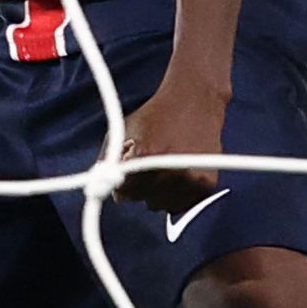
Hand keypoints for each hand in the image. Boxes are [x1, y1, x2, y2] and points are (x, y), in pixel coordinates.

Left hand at [118, 80, 228, 215]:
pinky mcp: (206, 184)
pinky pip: (181, 205)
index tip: (129, 172)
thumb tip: (99, 184)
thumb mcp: (125, 129)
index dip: (123, 182)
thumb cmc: (157, 115)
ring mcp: (190, 179)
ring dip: (159, 192)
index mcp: (147, 155)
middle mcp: (169, 170)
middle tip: (150, 164)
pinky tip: (178, 174)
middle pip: (142, 199)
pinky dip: (177, 195)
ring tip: (165, 167)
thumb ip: (109, 159)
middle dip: (141, 186)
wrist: (195, 102)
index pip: (123, 193)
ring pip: (161, 205)